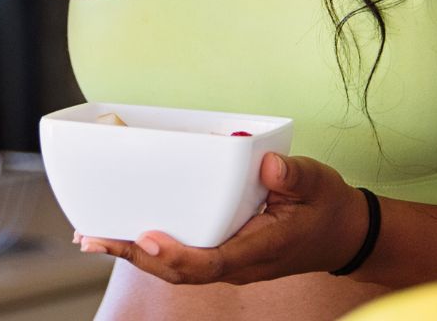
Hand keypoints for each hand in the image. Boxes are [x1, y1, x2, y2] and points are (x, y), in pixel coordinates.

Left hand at [75, 153, 369, 284]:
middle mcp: (237, 263)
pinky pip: (182, 256)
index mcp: (259, 250)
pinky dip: (151, 249)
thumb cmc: (327, 208)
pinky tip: (125, 233)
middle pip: (179, 271)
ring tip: (93, 238)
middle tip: (93, 238)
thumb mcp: (318, 184)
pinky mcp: (223, 252)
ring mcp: (228, 261)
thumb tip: (268, 166)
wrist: (343, 234)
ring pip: (175, 268)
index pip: (210, 262)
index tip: (146, 239)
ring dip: (135, 254)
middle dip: (134, 256)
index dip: (175, 255)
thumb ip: (293, 176)